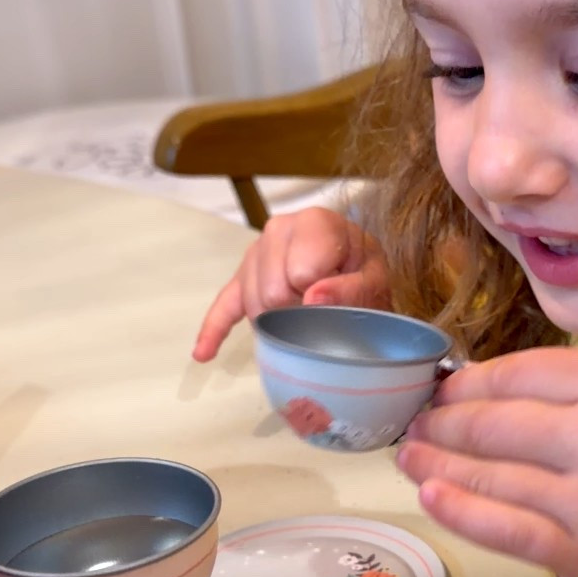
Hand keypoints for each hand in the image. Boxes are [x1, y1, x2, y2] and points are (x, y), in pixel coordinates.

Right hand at [194, 208, 391, 361]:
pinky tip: (203, 353)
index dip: (317, 294)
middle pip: (271, 290)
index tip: (334, 294)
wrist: (356, 270)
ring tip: (303, 312)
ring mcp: (256, 253)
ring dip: (277, 320)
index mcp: (314, 223)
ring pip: (252, 302)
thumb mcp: (374, 281)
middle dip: (295, 310)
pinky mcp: (243, 278)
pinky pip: (223, 304)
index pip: (299, 271)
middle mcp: (279, 229)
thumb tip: (313, 299)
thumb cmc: (364, 273)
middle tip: (320, 307)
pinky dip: (214, 330)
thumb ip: (350, 289)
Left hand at [396, 348, 577, 576]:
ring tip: (409, 456)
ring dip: (437, 465)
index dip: (465, 383)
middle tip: (414, 423)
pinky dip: (460, 512)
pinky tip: (430, 496)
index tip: (438, 389)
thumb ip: (566, 389)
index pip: (518, 375)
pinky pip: (504, 530)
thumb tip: (470, 389)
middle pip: (494, 425)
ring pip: (491, 477)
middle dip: (442, 423)